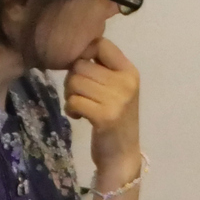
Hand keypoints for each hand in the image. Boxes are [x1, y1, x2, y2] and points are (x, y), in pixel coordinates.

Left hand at [66, 38, 141, 175]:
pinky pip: (74, 100)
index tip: (82, 70)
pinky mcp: (105, 116)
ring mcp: (117, 100)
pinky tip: (78, 116)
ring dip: (69, 95)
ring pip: (75, 82)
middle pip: (81, 64)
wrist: (122, 155)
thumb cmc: (115, 119)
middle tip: (78, 95)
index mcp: (130, 72)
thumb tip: (73, 51)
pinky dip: (70, 109)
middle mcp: (126, 82)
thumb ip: (101, 69)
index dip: (84, 52)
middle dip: (72, 79)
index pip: (101, 44)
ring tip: (79, 106)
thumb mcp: (116, 89)